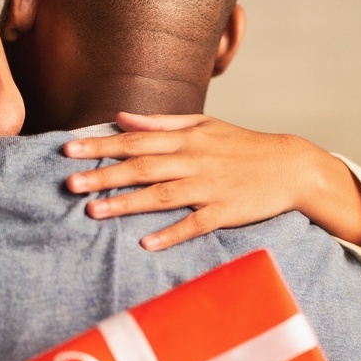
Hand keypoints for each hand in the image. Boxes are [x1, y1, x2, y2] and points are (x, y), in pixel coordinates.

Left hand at [64, 112, 360, 249]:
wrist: (291, 166)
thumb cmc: (242, 145)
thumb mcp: (204, 124)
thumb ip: (160, 123)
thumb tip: (122, 117)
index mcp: (186, 138)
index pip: (134, 140)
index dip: (101, 145)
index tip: (69, 150)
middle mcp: (194, 160)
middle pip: (141, 167)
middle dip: (103, 175)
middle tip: (69, 184)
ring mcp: (209, 187)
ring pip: (161, 195)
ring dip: (126, 204)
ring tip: (94, 211)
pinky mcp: (225, 212)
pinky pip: (195, 224)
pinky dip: (171, 234)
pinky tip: (147, 244)